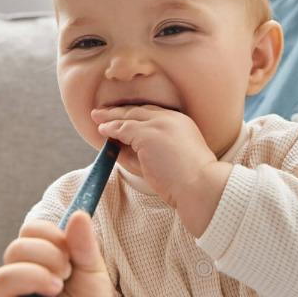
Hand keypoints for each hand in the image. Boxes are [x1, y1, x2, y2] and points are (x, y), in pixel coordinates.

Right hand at [0, 212, 117, 296]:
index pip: (28, 232)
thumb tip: (78, 214)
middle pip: (14, 251)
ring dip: (33, 276)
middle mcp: (23, 279)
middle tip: (67, 272)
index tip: (70, 249)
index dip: (49, 233)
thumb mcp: (94, 268)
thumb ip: (84, 244)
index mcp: (38, 259)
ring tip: (57, 288)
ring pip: (1, 280)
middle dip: (46, 254)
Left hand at [91, 105, 216, 207]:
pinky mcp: (147, 134)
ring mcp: (159, 124)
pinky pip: (123, 128)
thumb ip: (147, 151)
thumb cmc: (188, 182)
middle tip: (103, 111)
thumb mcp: (170, 159)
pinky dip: (111, 128)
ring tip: (96, 117)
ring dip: (111, 117)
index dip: (135, 114)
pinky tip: (102, 130)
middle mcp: (171, 118)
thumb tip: (121, 148)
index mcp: (181, 123)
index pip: (153, 113)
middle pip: (139, 110)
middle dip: (119, 110)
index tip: (124, 115)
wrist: (200, 186)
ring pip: (129, 116)